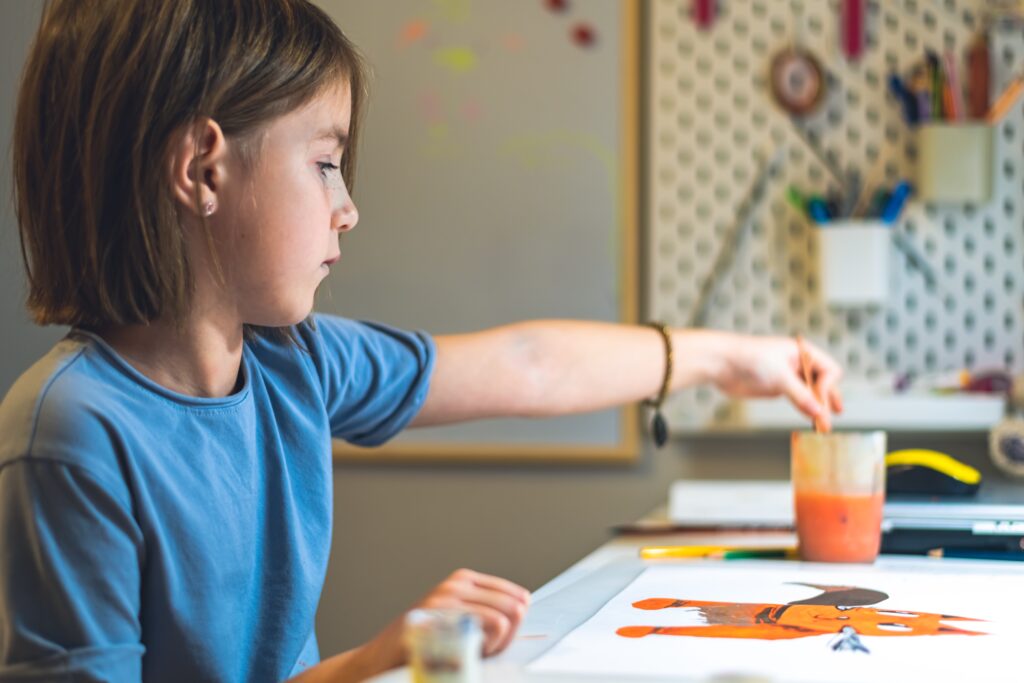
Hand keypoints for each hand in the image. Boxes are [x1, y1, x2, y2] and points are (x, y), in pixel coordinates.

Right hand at [361, 568, 530, 673]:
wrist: (381, 658)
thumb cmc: (424, 644)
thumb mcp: (460, 621)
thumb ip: (491, 614)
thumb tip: (523, 610)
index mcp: (465, 580)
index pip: (518, 596)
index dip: (514, 625)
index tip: (498, 639)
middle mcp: (455, 584)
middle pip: (514, 607)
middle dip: (506, 636)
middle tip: (482, 650)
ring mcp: (444, 600)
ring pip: (502, 620)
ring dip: (493, 646)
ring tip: (468, 653)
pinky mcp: (437, 620)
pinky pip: (483, 633)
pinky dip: (480, 650)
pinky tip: (460, 654)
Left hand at [713, 334, 842, 430]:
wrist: (721, 363)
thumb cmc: (748, 358)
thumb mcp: (779, 375)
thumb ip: (800, 394)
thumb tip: (818, 410)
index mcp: (802, 352)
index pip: (828, 370)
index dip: (826, 386)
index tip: (817, 399)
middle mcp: (797, 364)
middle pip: (823, 383)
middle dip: (827, 399)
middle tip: (833, 417)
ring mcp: (788, 377)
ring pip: (811, 393)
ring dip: (817, 407)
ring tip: (823, 425)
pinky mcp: (777, 388)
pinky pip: (798, 400)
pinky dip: (805, 409)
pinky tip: (810, 418)